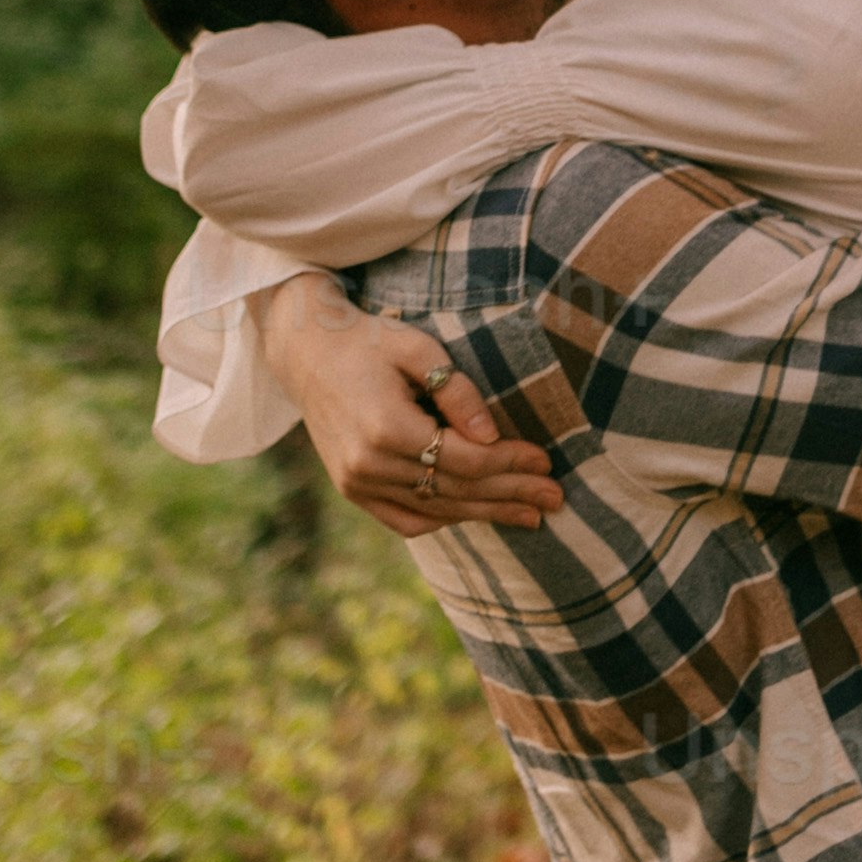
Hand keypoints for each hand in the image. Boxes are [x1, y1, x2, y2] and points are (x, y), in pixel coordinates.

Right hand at [254, 275, 561, 541]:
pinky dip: (443, 519)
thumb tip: (492, 435)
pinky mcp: (351, 490)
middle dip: (510, 494)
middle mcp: (367, 465)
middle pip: (455, 491)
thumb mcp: (417, 348)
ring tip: (529, 515)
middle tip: (555, 498)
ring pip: (435, 510)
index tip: (546, 460)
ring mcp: (356, 484)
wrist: (305, 352)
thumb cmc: (368, 341)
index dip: (510, 462)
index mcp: (385, 428)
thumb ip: (457, 391)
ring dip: (485, 514)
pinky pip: (405, 520)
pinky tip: (476, 515)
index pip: (464, 460)